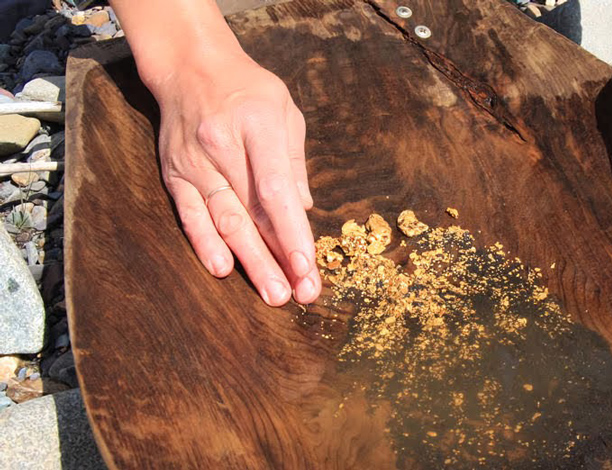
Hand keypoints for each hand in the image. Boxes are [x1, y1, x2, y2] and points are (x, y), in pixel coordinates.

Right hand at [151, 50, 320, 305]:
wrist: (189, 65)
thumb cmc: (248, 89)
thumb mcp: (285, 110)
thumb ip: (295, 161)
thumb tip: (304, 209)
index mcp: (258, 126)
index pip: (276, 190)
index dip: (292, 233)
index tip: (308, 267)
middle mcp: (223, 146)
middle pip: (252, 213)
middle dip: (277, 259)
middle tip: (297, 295)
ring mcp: (195, 162)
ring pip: (224, 220)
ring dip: (250, 261)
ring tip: (272, 293)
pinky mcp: (175, 173)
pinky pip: (190, 214)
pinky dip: (204, 243)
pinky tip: (221, 269)